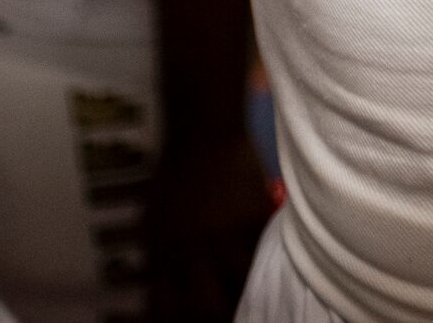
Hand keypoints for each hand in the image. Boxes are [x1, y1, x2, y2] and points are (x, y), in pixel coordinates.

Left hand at [139, 125, 277, 321]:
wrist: (202, 129)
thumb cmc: (173, 172)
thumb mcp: (153, 218)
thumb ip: (161, 254)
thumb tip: (164, 286)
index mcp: (163, 250)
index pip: (165, 307)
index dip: (173, 320)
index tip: (185, 319)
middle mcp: (192, 248)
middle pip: (206, 305)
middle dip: (217, 313)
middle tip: (228, 309)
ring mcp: (225, 232)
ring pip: (242, 281)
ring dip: (247, 285)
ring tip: (254, 286)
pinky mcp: (254, 215)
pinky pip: (268, 247)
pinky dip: (272, 253)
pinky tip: (278, 256)